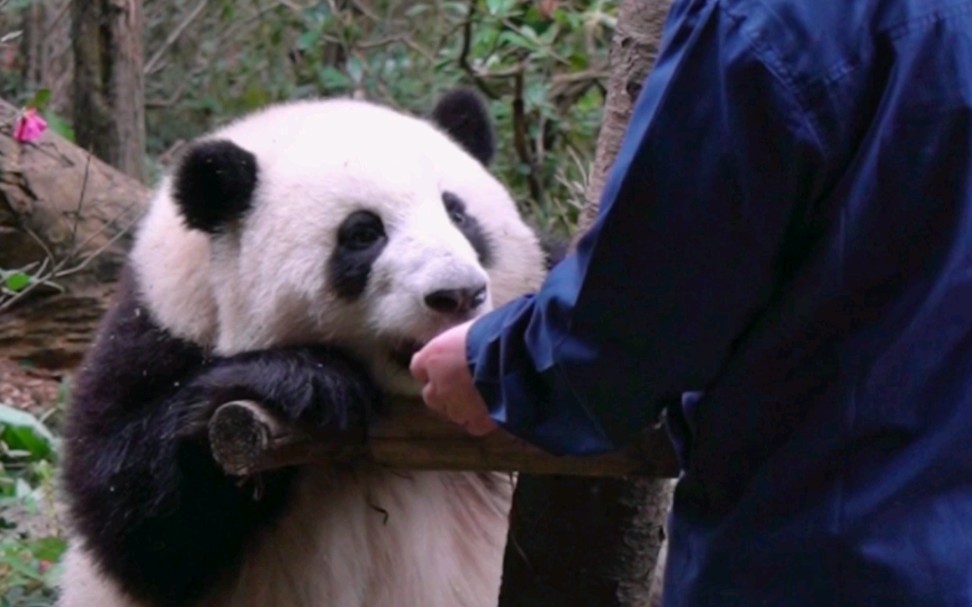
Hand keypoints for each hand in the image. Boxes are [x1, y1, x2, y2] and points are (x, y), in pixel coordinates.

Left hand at [409, 321, 498, 436]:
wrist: (515, 357)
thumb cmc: (495, 333)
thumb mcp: (471, 328)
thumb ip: (460, 343)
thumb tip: (464, 344)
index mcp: (434, 357)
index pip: (418, 367)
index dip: (430, 369)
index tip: (442, 366)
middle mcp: (439, 386)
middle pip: (431, 396)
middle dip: (443, 392)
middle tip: (463, 383)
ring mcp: (456, 407)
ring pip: (452, 413)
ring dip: (462, 406)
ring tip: (482, 396)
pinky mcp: (477, 422)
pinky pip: (473, 425)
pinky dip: (479, 419)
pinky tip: (491, 410)